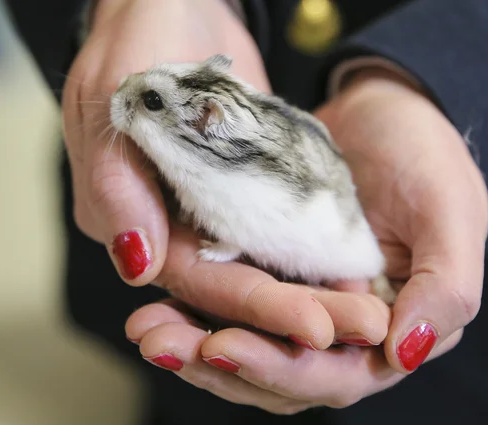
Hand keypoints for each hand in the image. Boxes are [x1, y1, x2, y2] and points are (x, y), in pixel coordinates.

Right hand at [62, 0, 383, 350]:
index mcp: (127, 215)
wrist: (178, 7)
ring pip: (261, 269)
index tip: (317, 328)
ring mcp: (205, 211)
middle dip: (297, 312)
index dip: (255, 307)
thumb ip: (119, 183)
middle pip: (235, 286)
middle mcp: (165, 227)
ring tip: (370, 315)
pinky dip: (311, 259)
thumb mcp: (117, 95)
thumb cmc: (140, 35)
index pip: (196, 278)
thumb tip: (138, 266)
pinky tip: (355, 275)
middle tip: (365, 328)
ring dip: (313, 294)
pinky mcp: (241, 192)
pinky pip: (276, 234)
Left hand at [124, 67, 487, 412]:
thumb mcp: (451, 208)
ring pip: (252, 349)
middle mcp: (349, 331)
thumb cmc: (427, 153)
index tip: (223, 345)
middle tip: (162, 344)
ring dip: (198, 348)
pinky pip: (234, 309)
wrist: (384, 108)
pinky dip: (198, 311)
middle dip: (223, 366)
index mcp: (396, 328)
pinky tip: (159, 304)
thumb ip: (447, 286)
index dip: (282, 370)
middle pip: (284, 374)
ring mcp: (308, 305)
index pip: (339, 375)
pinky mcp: (277, 277)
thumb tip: (405, 353)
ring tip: (149, 333)